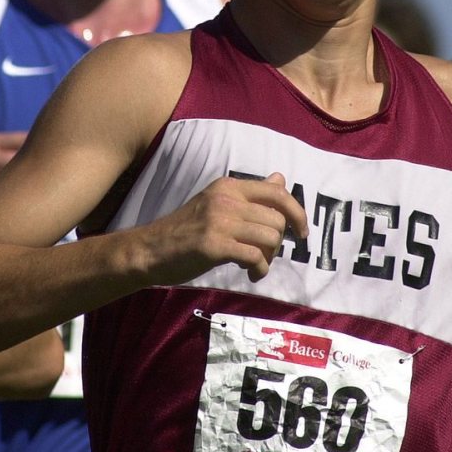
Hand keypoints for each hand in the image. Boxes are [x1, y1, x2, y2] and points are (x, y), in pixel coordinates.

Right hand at [138, 172, 308, 285]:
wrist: (150, 250)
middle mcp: (226, 199)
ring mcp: (219, 221)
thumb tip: (281, 178)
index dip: (296, 212)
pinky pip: (255, 257)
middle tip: (264, 254)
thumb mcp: (218, 203)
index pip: (277, 191)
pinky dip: (260, 269)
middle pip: (277, 219)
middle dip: (278, 242)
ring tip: (255, 265)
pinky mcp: (214, 246)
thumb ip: (250, 194)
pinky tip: (251, 274)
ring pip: (270, 237)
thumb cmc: (186, 230)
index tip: (300, 232)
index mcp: (229, 186)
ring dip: (269, 257)